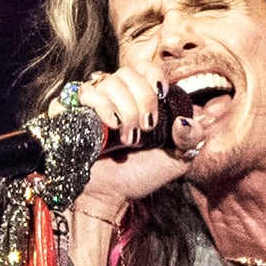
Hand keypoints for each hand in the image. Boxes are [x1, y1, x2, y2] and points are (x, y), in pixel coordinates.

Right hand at [60, 66, 195, 221]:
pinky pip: (82, 94)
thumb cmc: (138, 176)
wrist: (109, 198)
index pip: (143, 68)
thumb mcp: (176, 160)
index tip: (162, 94)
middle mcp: (112, 96)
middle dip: (142, 99)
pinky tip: (110, 125)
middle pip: (126, 74)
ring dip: (124, 108)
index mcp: (136, 98)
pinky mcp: (70, 113)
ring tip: (128, 138)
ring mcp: (89, 104)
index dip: (153, 75)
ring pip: (107, 83)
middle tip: (147, 128)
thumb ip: (191, 138)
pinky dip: (100, 105)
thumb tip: (195, 119)